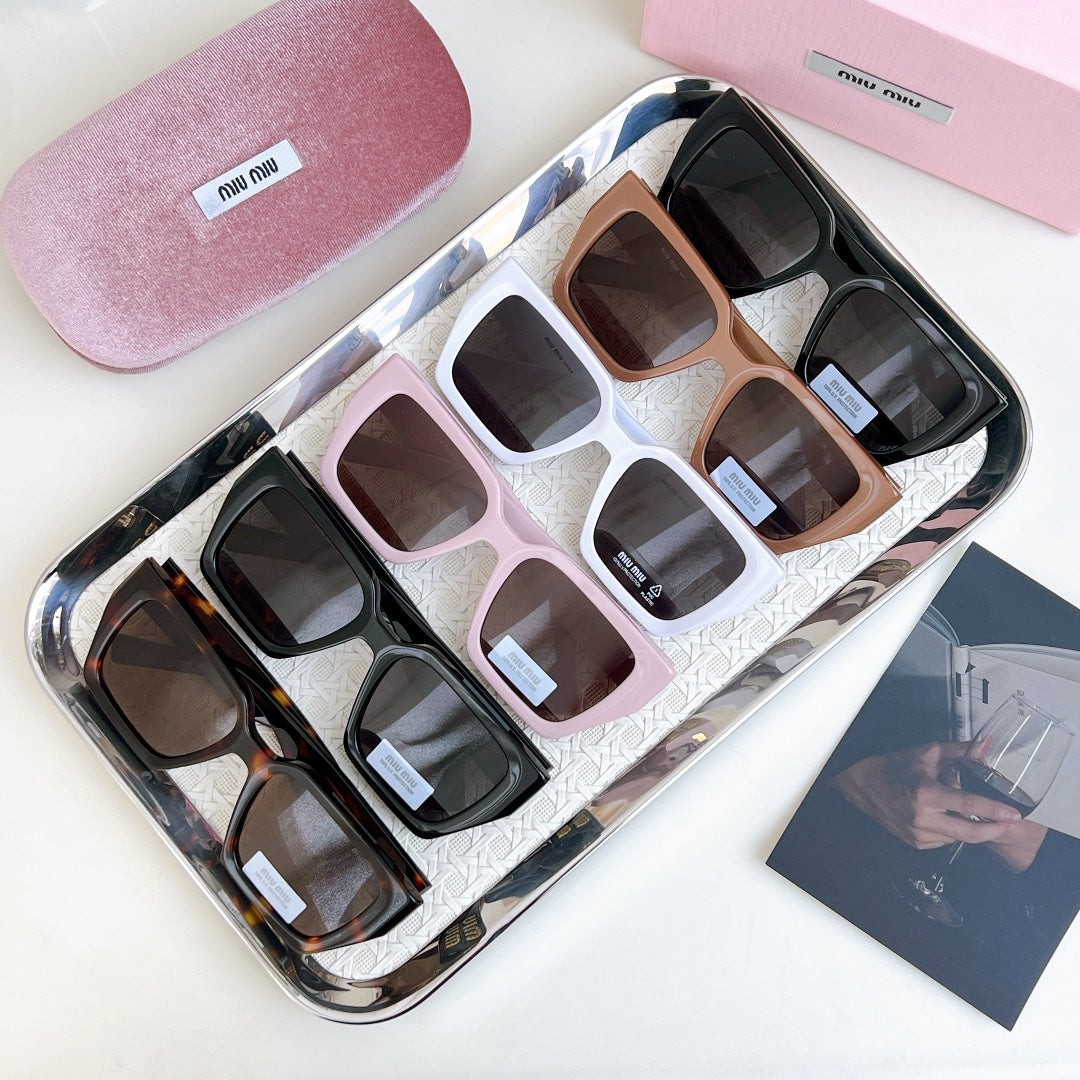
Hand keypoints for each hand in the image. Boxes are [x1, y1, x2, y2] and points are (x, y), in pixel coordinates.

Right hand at [833, 741, 1026, 849]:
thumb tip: (984, 745)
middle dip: (993, 829)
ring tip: (968, 813)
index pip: (969, 804)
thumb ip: (960, 752)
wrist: (865, 785)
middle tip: (1008, 823)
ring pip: (958, 837)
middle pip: (970, 832)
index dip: (995, 810)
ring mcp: (919, 833)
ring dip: (969, 828)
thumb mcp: (928, 754)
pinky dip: (952, 831)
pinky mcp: (916, 842)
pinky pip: (945, 841)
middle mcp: (922, 817)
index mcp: (926, 794)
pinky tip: (946, 817)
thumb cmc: (895, 768)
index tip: (1014, 814)